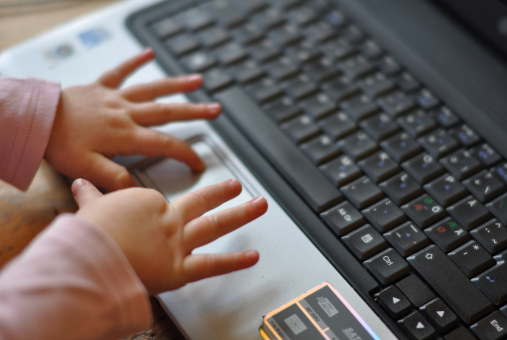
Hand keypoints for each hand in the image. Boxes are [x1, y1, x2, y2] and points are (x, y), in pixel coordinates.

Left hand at [45, 49, 220, 190]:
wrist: (36, 119)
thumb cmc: (58, 144)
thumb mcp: (86, 169)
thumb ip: (114, 179)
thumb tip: (137, 189)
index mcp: (125, 136)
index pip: (165, 145)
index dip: (186, 154)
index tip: (198, 162)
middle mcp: (126, 114)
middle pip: (167, 112)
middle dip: (194, 112)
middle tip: (215, 110)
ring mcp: (115, 98)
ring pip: (152, 90)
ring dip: (176, 85)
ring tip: (197, 81)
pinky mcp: (101, 88)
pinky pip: (121, 72)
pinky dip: (135, 62)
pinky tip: (149, 53)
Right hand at [72, 178, 266, 294]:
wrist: (89, 258)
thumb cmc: (89, 235)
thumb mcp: (90, 209)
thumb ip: (92, 197)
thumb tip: (82, 185)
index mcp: (148, 203)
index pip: (163, 200)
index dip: (167, 203)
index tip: (170, 203)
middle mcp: (168, 220)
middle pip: (201, 202)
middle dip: (221, 192)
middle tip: (235, 186)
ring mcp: (178, 243)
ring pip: (216, 225)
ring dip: (241, 214)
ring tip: (260, 205)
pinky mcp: (180, 269)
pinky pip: (213, 264)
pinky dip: (235, 261)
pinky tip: (253, 257)